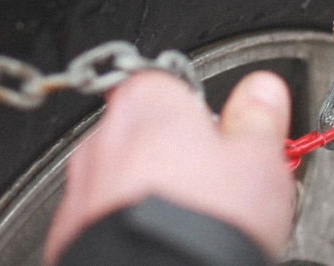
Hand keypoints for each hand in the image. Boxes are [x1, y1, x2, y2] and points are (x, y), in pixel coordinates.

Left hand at [44, 71, 294, 263]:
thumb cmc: (202, 224)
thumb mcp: (259, 163)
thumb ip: (258, 119)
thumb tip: (263, 92)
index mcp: (149, 102)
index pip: (172, 86)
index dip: (204, 115)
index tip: (228, 138)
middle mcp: (104, 137)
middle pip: (145, 134)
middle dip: (174, 158)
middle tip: (215, 189)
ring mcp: (81, 188)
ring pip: (121, 180)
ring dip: (148, 196)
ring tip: (190, 226)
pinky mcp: (69, 233)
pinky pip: (102, 220)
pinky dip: (126, 229)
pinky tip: (161, 246)